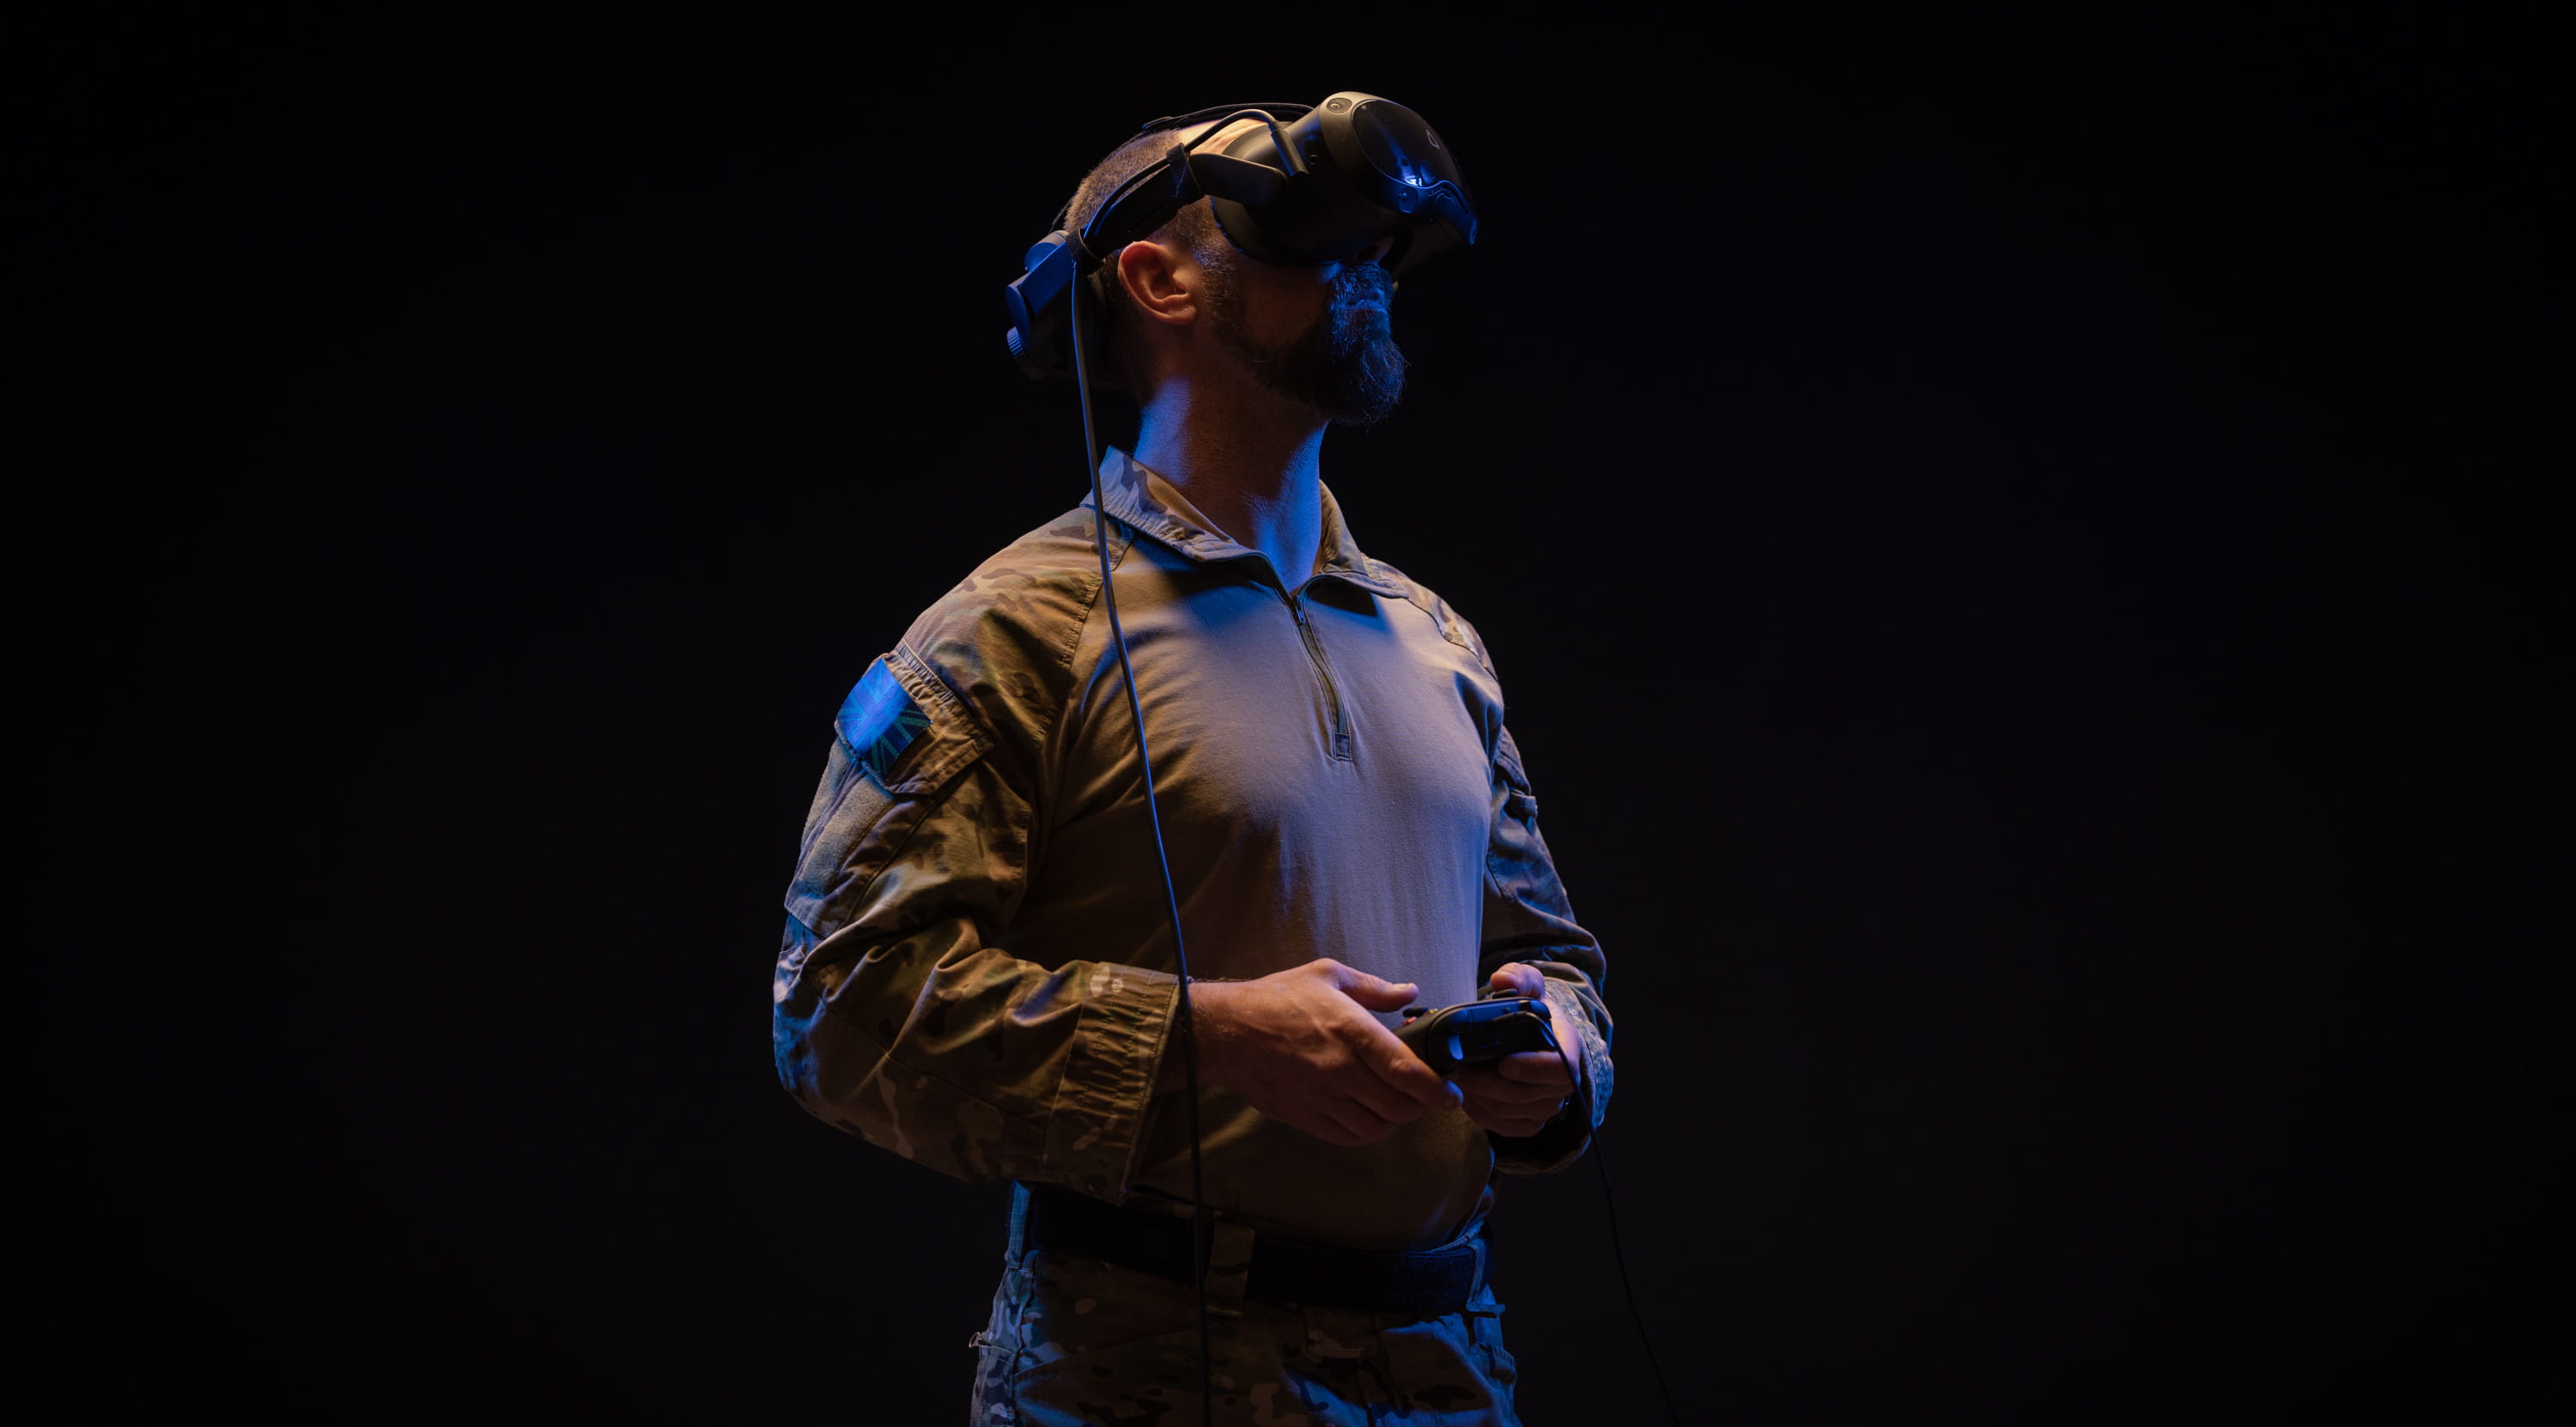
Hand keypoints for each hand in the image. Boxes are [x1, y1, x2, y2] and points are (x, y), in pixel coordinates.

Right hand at [1173, 959, 1463, 1147]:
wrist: (1225, 1031)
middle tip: (1428, 1096)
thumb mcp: (1328, 975)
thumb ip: (1374, 987)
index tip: (1453, 1094)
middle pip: (1399, 1106)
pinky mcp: (1305, 1116)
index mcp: (1350, 1030)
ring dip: (1397, 1120)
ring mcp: (1321, 1097)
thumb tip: (1410, 991)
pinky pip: (1350, 1137)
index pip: (1406, 1071)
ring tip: (1400, 1105)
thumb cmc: (1276, 998)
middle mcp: (1339, 1069)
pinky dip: (1370, 1132)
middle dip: (1421, 1106)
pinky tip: (1372, 1116)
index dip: (1438, 1090)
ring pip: (1378, 1127)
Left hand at [1452, 963, 1578, 1138]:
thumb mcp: (1528, 984)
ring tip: (1455, 1079)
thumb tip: (1502, 980)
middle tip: (1458, 1070)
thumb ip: (1518, 977)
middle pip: (1531, 1095)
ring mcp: (1547, 1104)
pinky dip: (1482, 1113)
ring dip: (1482, 1098)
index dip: (1534, 1068)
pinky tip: (1464, 1095)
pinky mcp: (1530, 1120)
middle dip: (1491, 1084)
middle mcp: (1562, 1081)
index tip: (1505, 1062)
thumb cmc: (1531, 1008)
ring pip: (1514, 1112)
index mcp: (1568, 1046)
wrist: (1534, 1034)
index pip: (1562, 1067)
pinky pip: (1506, 1126)